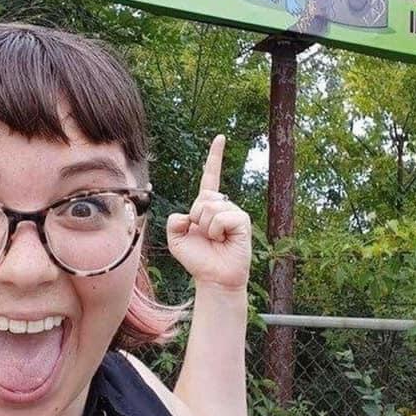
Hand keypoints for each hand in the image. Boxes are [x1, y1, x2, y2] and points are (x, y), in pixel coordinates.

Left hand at [166, 135, 251, 290]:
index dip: (215, 157)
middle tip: (205, 236)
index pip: (210, 177)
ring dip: (206, 227)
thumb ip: (173, 222)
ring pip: (209, 208)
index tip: (220, 138)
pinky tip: (223, 240)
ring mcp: (234, 212)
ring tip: (215, 240)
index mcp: (207, 205)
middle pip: (202, 197)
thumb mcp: (175, 240)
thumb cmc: (197, 259)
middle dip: (196, 217)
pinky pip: (221, 217)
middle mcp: (223, 206)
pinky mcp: (242, 221)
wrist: (213, 278)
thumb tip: (186, 214)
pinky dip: (216, 231)